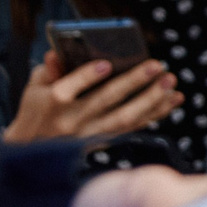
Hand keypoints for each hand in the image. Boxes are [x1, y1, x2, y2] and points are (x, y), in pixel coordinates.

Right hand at [4, 53, 182, 140]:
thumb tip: (56, 53)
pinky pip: (132, 128)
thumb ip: (49, 70)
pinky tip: (171, 101)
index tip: (105, 64)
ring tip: (171, 84)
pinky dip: (154, 114)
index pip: (69, 88)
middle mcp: (72, 120)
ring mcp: (89, 134)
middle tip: (157, 66)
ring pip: (124, 118)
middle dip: (133, 82)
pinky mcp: (104, 142)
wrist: (34, 152)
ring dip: (151, 100)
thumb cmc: (37, 110)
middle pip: (105, 100)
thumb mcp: (35, 88)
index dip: (86, 77)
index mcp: (52, 103)